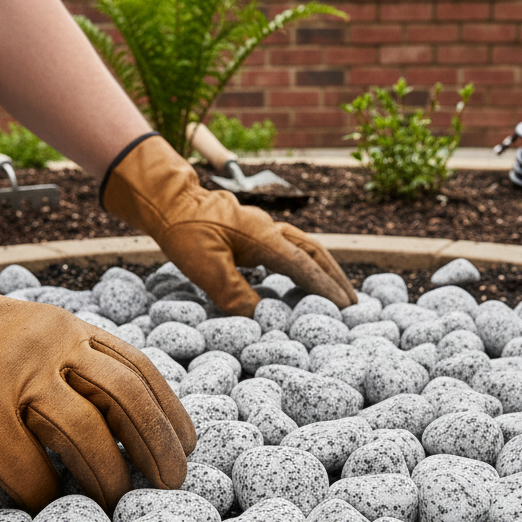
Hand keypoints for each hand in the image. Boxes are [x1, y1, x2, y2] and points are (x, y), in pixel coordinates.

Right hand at [0, 230, 194, 513]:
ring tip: (115, 504)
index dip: (171, 413)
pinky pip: (24, 466)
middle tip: (170, 487)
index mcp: (70, 329)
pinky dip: (43, 493)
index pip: (140, 370)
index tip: (188, 447)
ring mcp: (12, 378)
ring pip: (84, 432)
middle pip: (126, 399)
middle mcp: (50, 347)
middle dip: (158, 448)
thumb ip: (76, 363)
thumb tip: (128, 422)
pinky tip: (49, 506)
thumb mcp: (34, 334)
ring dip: (108, 476)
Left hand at [101, 135, 356, 315]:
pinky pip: (289, 247)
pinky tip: (299, 279)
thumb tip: (262, 321)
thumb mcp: (207, 269)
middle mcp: (271, 230)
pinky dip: (304, 264)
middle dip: (336, 278)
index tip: (343, 310)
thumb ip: (236, 295)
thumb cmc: (185, 232)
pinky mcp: (253, 232)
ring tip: (336, 293)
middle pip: (315, 253)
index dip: (326, 290)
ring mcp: (263, 228)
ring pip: (305, 247)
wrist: (168, 201)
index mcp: (265, 238)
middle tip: (353, 304)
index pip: (305, 267)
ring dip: (323, 270)